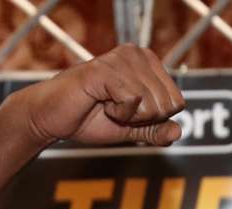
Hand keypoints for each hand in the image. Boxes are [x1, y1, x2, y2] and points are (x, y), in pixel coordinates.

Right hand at [15, 44, 184, 146]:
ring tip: (105, 104)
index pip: (177, 102)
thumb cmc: (89, 118)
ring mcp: (122, 58)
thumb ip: (155, 130)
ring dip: (128, 116)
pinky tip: (99, 102)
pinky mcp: (107, 69)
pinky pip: (133, 101)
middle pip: (168, 104)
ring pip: (152, 104)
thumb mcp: (131, 129)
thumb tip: (179, 132)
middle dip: (143, 119)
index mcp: (148, 62)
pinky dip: (118, 113)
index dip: (154, 119)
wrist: (53, 119)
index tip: (128, 111)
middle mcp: (137, 54)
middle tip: (115, 109)